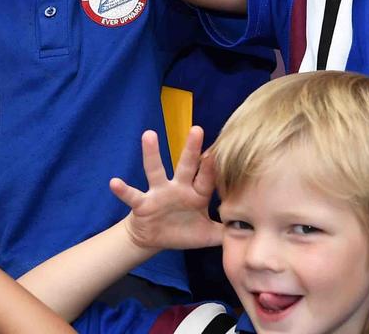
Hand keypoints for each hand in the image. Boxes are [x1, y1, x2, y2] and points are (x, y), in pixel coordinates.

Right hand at [112, 127, 222, 251]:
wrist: (154, 239)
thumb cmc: (183, 232)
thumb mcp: (208, 235)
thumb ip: (227, 232)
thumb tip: (254, 233)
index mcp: (196, 195)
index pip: (208, 179)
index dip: (215, 168)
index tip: (222, 151)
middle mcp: (178, 188)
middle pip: (186, 165)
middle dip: (191, 148)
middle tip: (197, 128)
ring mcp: (159, 193)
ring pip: (155, 170)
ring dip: (152, 153)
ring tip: (148, 135)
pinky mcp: (143, 203)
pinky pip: (132, 195)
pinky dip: (123, 190)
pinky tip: (114, 182)